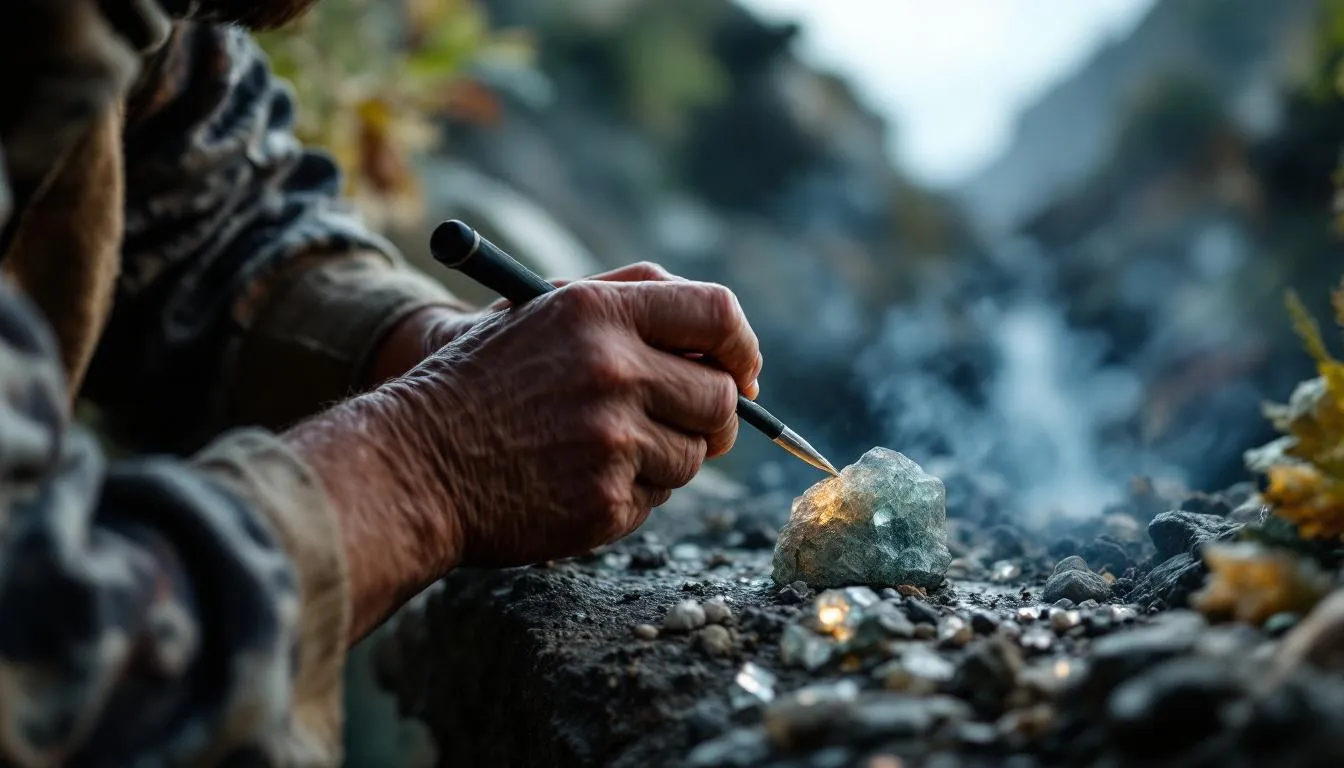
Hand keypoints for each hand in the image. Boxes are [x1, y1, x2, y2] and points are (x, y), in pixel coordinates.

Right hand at [383, 271, 760, 567]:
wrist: (412, 465)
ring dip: (665, 456)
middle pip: (720, 396)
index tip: (743, 371)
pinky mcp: (605, 501)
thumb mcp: (538, 313)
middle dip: (710, 413)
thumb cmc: (477, 385)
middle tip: (683, 422)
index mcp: (597, 311)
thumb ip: (627, 305)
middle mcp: (613, 370)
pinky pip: (656, 499)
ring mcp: (612, 440)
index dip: (742, 346)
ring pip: (693, 454)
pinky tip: (576, 480)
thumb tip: (719, 342)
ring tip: (600, 450)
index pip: (716, 314)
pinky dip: (630, 493)